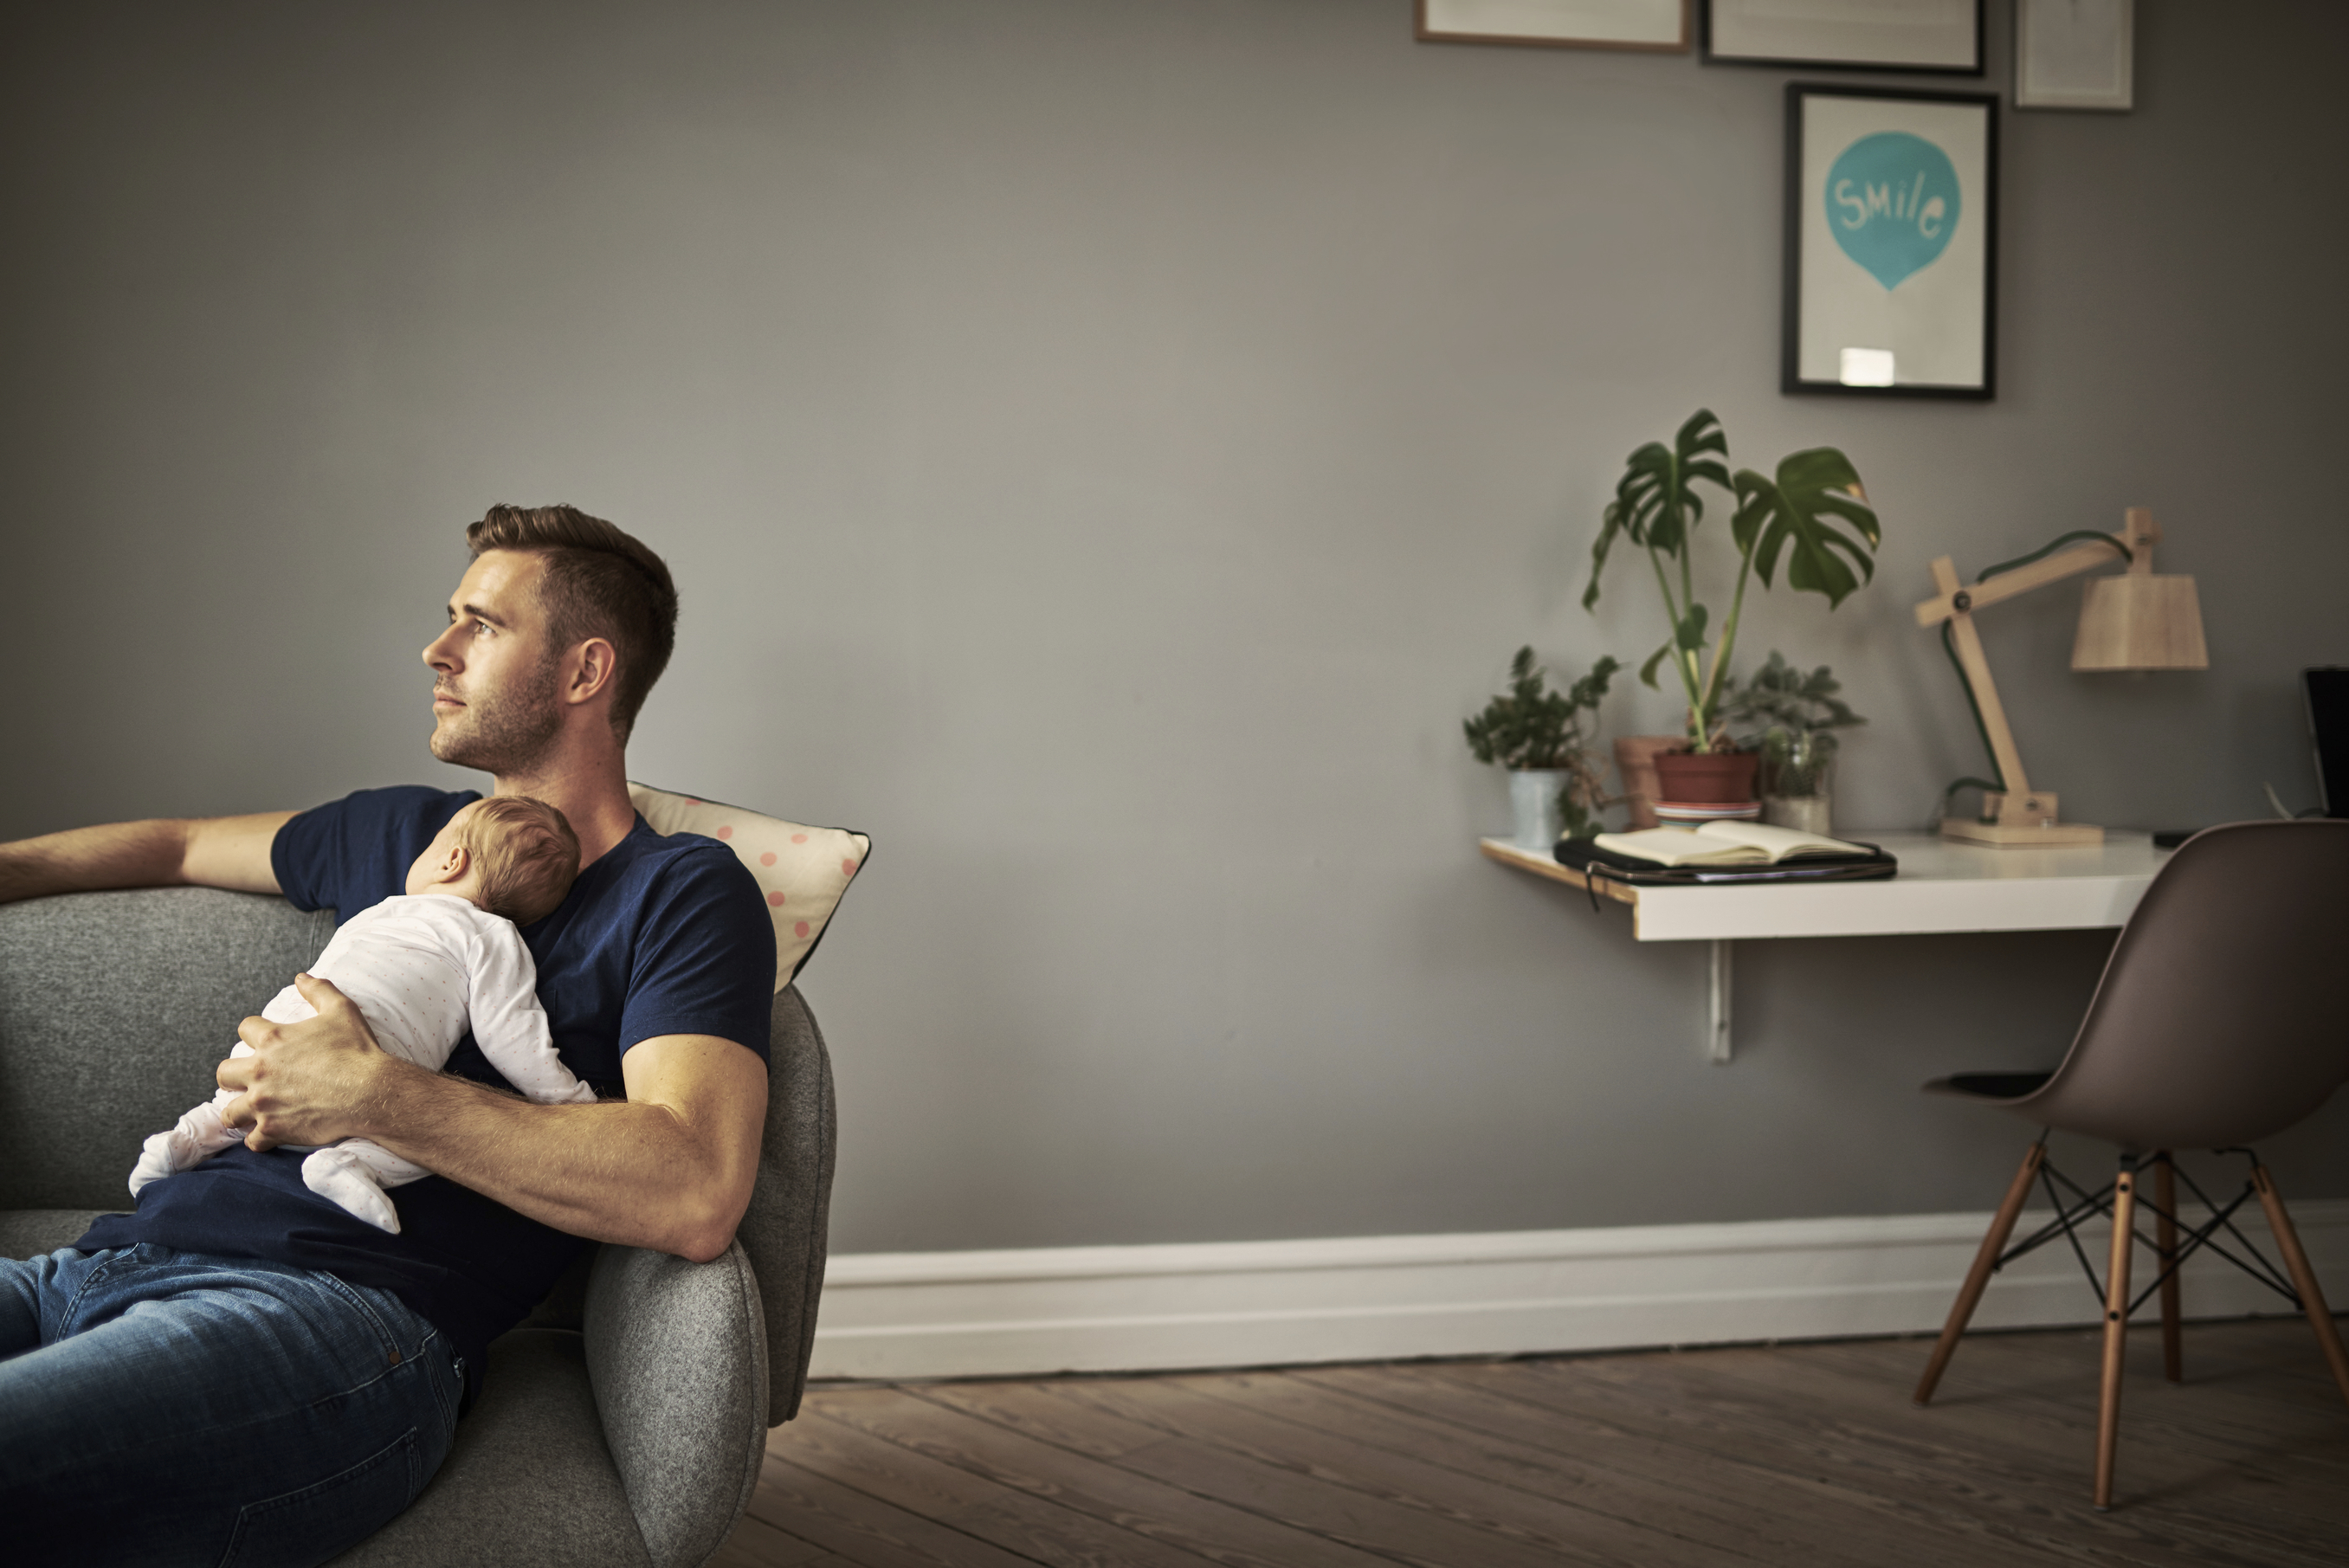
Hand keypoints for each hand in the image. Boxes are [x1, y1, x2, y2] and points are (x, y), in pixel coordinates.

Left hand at [217, 973, 394, 1150]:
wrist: (371, 1092)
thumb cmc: (358, 1051)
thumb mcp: (342, 1010)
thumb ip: (318, 990)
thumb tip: (301, 977)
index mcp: (272, 1039)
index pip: (245, 1029)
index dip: (256, 1033)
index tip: (266, 1041)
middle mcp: (260, 1071)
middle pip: (224, 1073)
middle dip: (235, 1076)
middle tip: (252, 1079)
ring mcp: (263, 1103)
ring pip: (229, 1112)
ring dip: (240, 1111)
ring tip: (254, 1111)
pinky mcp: (273, 1129)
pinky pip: (252, 1141)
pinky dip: (259, 1139)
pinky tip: (270, 1134)